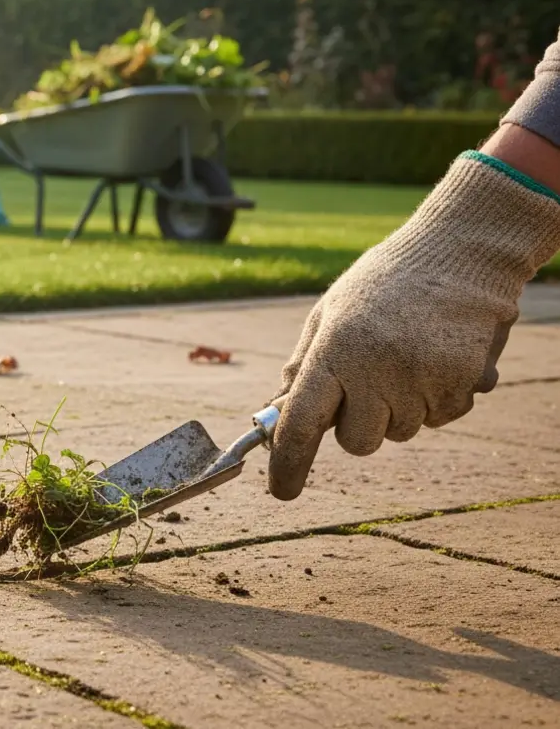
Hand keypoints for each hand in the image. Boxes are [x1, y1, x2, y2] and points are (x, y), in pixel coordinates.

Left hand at [268, 152, 559, 499]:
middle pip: (357, 443)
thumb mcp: (329, 313)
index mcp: (334, 351)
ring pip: (401, 432)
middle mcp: (376, 371)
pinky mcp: (463, 384)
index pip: (300, 423)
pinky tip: (436, 357)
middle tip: (367, 383)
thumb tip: (279, 414)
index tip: (281, 490)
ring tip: (406, 355)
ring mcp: (422, 380)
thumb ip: (303, 365)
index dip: (288, 464)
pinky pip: (440, 418)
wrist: (460, 251)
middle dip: (357, 426)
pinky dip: (435, 398)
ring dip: (399, 408)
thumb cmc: (384, 282)